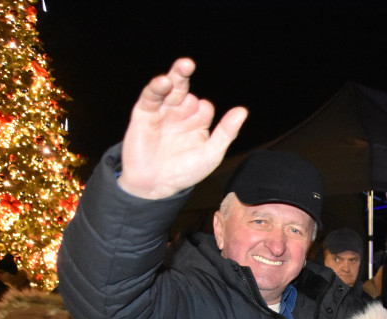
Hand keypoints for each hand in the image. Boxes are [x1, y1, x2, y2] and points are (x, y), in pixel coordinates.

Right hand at [118, 58, 247, 198]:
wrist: (155, 185)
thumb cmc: (185, 171)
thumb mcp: (211, 153)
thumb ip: (226, 132)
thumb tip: (242, 110)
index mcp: (197, 122)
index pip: (204, 107)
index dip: (203, 112)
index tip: (200, 124)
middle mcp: (180, 114)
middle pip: (185, 89)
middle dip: (185, 75)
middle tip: (188, 64)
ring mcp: (162, 112)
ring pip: (169, 89)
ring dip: (174, 76)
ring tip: (182, 66)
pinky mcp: (144, 114)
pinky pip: (150, 97)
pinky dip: (156, 88)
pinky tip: (163, 82)